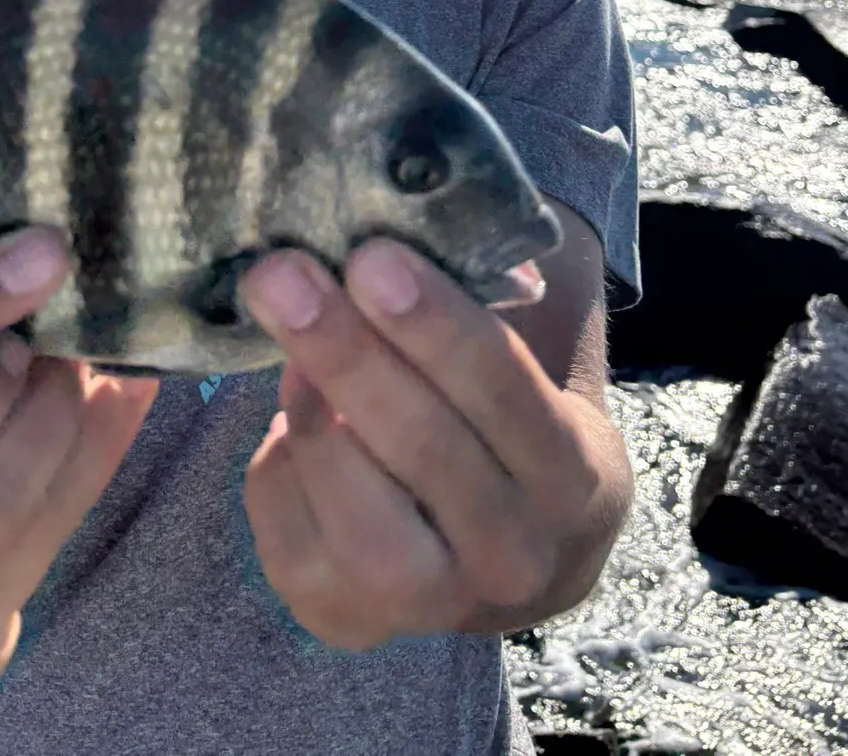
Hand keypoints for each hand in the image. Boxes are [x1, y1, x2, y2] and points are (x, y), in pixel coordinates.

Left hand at [238, 238, 631, 650]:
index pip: (504, 391)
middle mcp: (512, 555)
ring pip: (354, 505)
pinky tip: (288, 416)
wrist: (511, 555)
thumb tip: (396, 224)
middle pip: (423, 447)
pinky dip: (274, 465)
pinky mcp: (352, 623)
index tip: (371, 257)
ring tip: (283, 337)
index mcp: (573, 475)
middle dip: (345, 350)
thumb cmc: (504, 424)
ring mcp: (431, 604)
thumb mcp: (530, 366)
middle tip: (281, 274)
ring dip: (306, 407)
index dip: (434, 323)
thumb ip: (482, 300)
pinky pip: (291, 539)